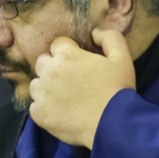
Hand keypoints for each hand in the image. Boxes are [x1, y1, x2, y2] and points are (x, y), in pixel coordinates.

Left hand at [29, 29, 135, 147]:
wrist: (112, 124)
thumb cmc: (118, 90)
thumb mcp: (122, 58)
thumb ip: (109, 38)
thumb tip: (95, 33)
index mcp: (66, 55)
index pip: (58, 45)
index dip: (70, 53)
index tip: (81, 65)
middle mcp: (49, 71)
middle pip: (43, 62)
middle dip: (55, 68)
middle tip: (73, 82)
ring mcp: (41, 93)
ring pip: (36, 84)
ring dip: (47, 88)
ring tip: (66, 99)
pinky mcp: (39, 113)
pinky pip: (35, 107)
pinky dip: (46, 109)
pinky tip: (62, 113)